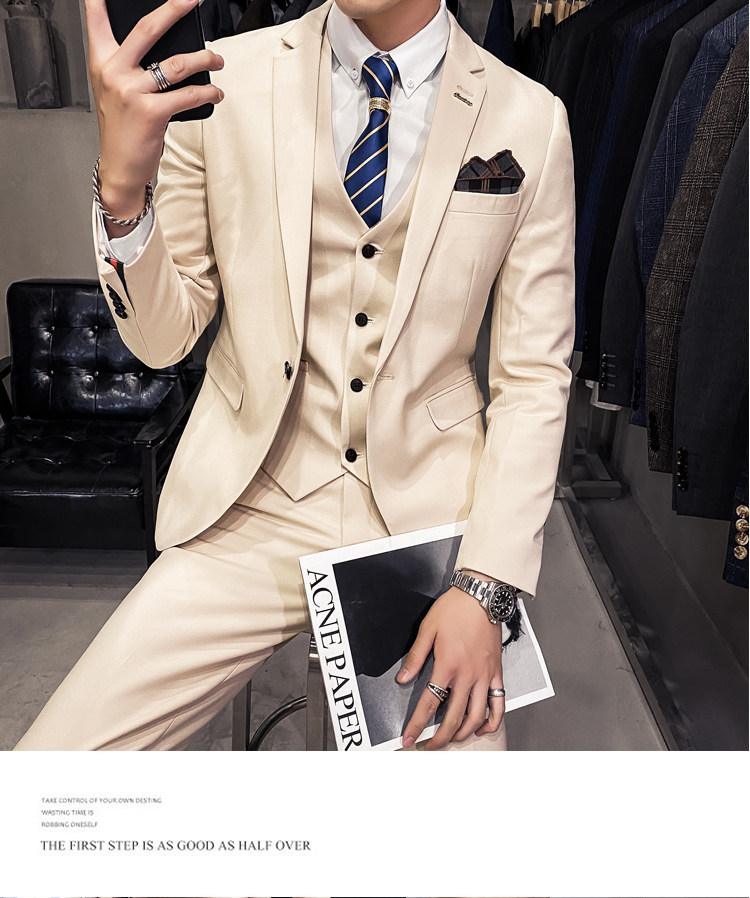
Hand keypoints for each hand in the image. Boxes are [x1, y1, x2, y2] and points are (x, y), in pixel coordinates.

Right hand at [85, 0, 225, 231]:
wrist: (119, 167)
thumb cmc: (121, 129)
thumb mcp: (114, 91)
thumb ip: (129, 66)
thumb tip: (168, 51)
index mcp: (102, 62)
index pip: (97, 21)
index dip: (101, 0)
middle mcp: (114, 72)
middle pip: (147, 29)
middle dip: (173, 9)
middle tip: (192, 0)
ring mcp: (132, 91)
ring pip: (177, 64)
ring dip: (204, 60)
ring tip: (217, 60)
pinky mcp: (152, 112)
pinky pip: (188, 95)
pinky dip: (207, 93)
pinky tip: (215, 93)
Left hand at [396, 576, 504, 749]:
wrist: (481, 596)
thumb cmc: (454, 609)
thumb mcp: (427, 630)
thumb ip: (415, 658)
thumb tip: (403, 679)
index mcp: (448, 665)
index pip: (430, 704)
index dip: (417, 725)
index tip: (409, 738)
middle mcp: (468, 675)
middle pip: (454, 718)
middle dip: (439, 739)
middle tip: (428, 748)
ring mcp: (485, 676)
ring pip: (477, 717)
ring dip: (463, 734)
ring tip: (451, 740)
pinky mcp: (497, 673)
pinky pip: (498, 704)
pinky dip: (492, 721)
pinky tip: (482, 728)